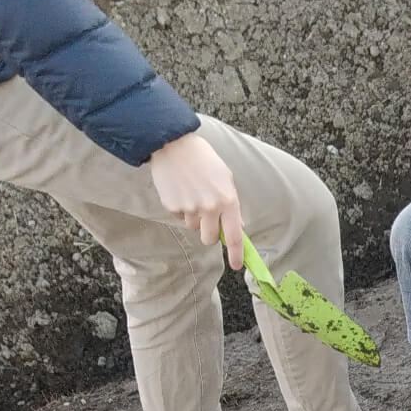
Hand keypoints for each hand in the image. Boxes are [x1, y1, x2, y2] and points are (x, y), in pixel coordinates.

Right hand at [149, 131, 244, 269]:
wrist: (173, 145)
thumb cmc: (204, 160)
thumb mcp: (226, 179)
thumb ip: (232, 204)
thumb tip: (238, 227)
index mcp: (228, 200)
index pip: (235, 236)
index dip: (237, 254)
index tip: (237, 265)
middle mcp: (210, 207)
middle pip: (210, 239)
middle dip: (209, 234)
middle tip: (208, 219)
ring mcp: (189, 208)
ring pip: (193, 227)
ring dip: (194, 218)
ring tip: (192, 193)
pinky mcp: (172, 206)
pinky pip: (179, 217)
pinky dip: (181, 208)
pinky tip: (181, 190)